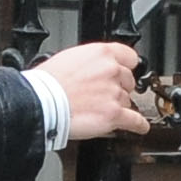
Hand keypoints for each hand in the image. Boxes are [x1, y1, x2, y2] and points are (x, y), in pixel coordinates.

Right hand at [33, 42, 151, 139]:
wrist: (40, 103)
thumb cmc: (47, 84)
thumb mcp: (70, 58)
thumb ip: (91, 62)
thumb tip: (95, 68)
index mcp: (102, 53)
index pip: (129, 57)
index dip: (126, 67)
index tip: (125, 72)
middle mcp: (112, 70)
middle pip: (128, 81)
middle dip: (118, 88)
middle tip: (102, 96)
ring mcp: (114, 93)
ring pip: (126, 101)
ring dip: (117, 106)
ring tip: (100, 111)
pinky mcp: (113, 114)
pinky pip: (134, 120)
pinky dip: (138, 125)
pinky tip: (140, 127)